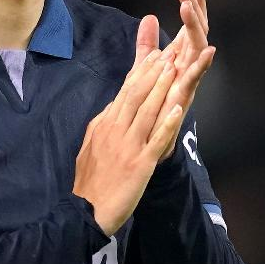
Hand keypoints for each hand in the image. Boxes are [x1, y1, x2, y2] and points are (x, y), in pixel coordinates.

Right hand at [73, 47, 208, 235]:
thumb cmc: (89, 181)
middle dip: (155, 72)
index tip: (154, 55)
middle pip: (137, 95)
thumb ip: (103, 125)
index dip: (141, 72)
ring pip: (147, 111)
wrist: (86, 210)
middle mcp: (116, 131)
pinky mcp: (140, 164)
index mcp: (104, 124)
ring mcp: (128, 146)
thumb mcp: (91, 145)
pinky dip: (167, 123)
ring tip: (176, 69)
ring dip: (162, 88)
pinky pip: (156, 140)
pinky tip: (178, 108)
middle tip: (170, 52)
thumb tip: (114, 107)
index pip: (125, 92)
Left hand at [134, 0, 215, 156]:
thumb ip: (148, 44)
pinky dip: (203, 65)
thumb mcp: (144, 66)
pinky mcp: (183, 97)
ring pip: (198, 48)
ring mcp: (188, 80)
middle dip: (197, 8)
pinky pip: (196, 78)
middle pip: (198, 31)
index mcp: (181, 56)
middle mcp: (188, 65)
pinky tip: (210, 49)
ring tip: (188, 7)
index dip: (192, 3)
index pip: (190, 24)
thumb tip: (151, 17)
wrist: (144, 140)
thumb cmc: (148, 104)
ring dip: (196, 27)